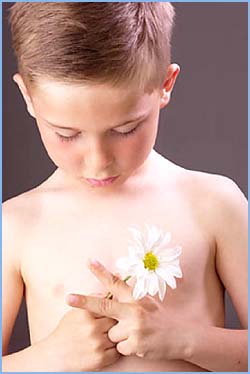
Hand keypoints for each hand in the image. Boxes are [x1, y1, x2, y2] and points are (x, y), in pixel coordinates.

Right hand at [47, 303, 119, 370]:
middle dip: (116, 322)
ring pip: (118, 336)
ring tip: (110, 336)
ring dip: (116, 336)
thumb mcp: (75, 312)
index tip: (113, 311)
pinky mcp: (100, 359)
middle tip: (116, 323)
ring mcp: (96, 344)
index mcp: (86, 313)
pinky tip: (107, 347)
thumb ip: (90, 302)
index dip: (112, 309)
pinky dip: (114, 349)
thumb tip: (107, 293)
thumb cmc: (66, 332)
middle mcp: (92, 328)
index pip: (109, 306)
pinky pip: (117, 351)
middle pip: (116, 320)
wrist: (54, 356)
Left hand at [67, 260, 189, 360]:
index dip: (101, 272)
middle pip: (104, 307)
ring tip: (137, 333)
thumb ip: (131, 296)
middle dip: (84, 302)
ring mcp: (134, 328)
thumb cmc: (163, 316)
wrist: (184, 334)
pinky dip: (127, 347)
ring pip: (111, 333)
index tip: (89, 261)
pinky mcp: (136, 344)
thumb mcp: (148, 301)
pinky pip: (120, 348)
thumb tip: (116, 283)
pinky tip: (141, 342)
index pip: (116, 282)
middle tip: (68, 298)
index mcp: (136, 297)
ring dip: (119, 336)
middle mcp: (134, 310)